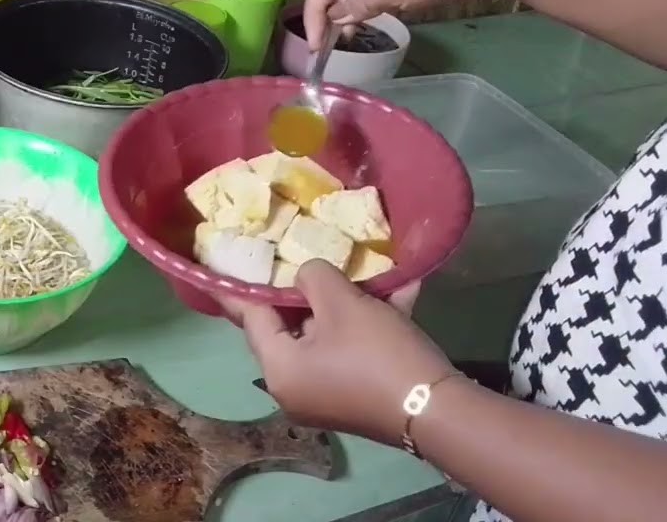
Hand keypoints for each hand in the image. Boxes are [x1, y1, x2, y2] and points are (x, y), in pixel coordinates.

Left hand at [216, 261, 452, 445]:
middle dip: (304, 289)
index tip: (227, 261)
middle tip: (299, 254)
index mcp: (278, 368)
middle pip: (288, 326)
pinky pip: (351, 350)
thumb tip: (306, 275)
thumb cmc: (378, 354)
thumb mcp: (342, 303)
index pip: (250, 317)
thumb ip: (313, 278)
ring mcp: (324, 395)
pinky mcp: (355, 395)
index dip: (243, 283)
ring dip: (345, 302)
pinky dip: (368, 323)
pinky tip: (399, 291)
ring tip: (360, 269)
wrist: (439, 412)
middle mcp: (292, 388)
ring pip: (326, 334)